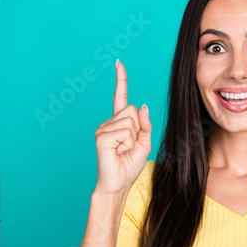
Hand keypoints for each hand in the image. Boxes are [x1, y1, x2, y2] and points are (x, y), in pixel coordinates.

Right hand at [94, 59, 151, 194]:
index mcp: (119, 122)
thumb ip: (145, 124)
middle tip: (128, 146)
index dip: (121, 79)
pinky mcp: (101, 136)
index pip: (120, 97)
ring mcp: (103, 128)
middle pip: (132, 109)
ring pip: (131, 121)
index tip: (119, 62)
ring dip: (133, 139)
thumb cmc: (129, 164)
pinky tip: (117, 152)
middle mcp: (109, 122)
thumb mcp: (145, 142)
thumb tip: (141, 105)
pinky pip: (126, 132)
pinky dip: (127, 144)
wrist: (119, 183)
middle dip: (138, 129)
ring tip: (122, 150)